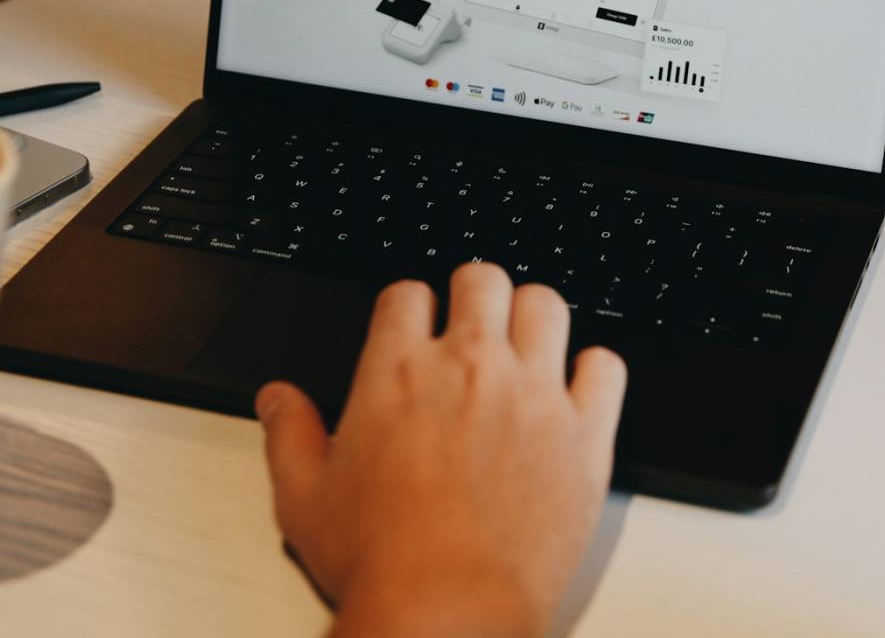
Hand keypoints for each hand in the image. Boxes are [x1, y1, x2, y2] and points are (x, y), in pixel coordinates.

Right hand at [257, 263, 626, 637]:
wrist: (448, 613)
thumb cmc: (381, 562)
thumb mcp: (305, 499)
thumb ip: (290, 435)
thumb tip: (277, 398)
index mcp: (397, 372)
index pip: (408, 293)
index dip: (411, 306)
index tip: (415, 326)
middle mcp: (469, 368)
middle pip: (482, 279)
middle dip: (474, 292)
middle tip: (473, 321)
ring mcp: (533, 395)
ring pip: (546, 306)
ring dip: (532, 316)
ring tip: (525, 343)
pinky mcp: (584, 434)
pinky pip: (606, 368)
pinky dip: (594, 369)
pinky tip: (577, 388)